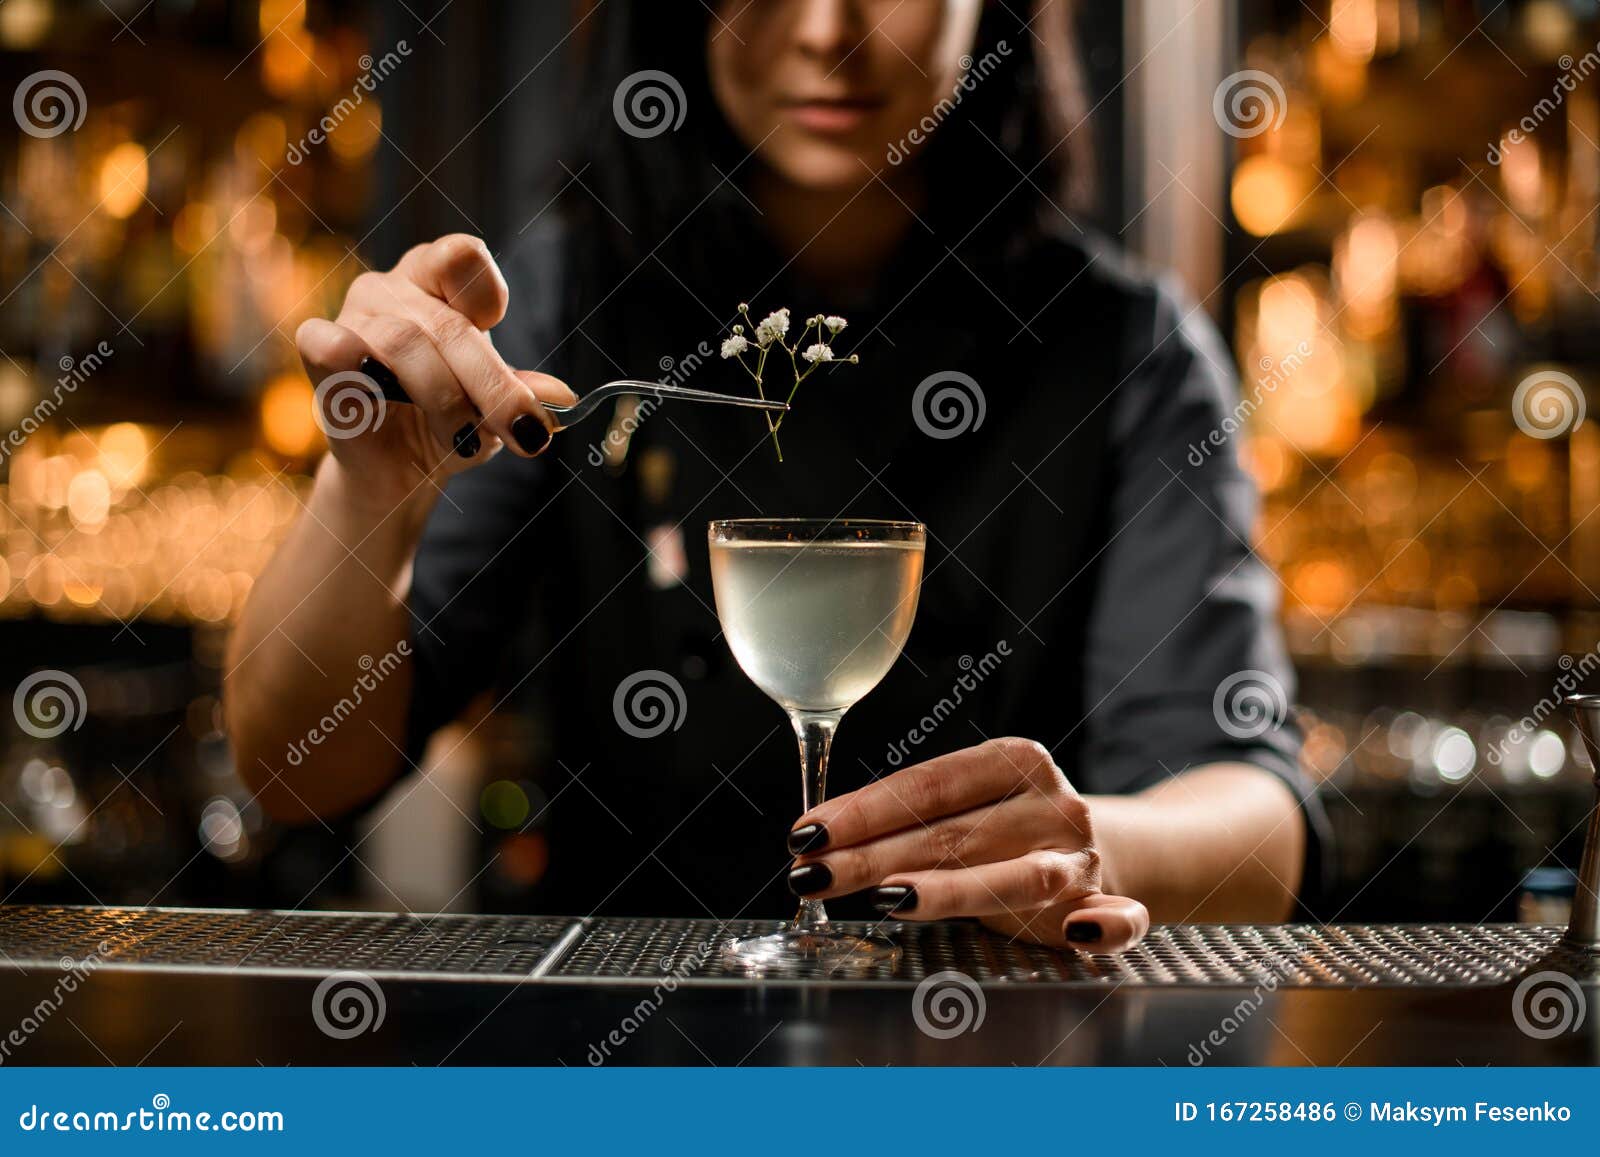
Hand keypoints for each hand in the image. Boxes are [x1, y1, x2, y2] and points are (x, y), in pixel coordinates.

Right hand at [295, 234, 575, 508]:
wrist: (397, 472)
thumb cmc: (449, 424)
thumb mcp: (494, 410)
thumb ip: (523, 397)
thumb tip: (561, 399)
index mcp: (439, 284)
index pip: (462, 257)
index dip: (486, 292)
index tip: (498, 331)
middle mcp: (393, 290)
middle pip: (449, 325)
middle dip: (492, 386)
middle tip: (524, 432)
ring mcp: (354, 319)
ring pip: (404, 344)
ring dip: (444, 400)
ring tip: (465, 443)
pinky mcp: (321, 357)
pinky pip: (326, 344)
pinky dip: (350, 365)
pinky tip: (373, 395)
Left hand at [786, 737, 1149, 950]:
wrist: (1111, 848)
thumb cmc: (1012, 825)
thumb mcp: (970, 802)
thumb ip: (912, 814)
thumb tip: (820, 836)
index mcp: (1015, 761)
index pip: (929, 784)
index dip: (864, 809)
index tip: (809, 831)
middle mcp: (1051, 804)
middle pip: (953, 834)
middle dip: (874, 857)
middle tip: (813, 875)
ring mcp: (1081, 858)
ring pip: (1018, 878)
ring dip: (953, 890)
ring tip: (889, 899)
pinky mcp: (1109, 907)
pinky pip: (1117, 920)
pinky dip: (1104, 927)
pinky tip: (1080, 934)